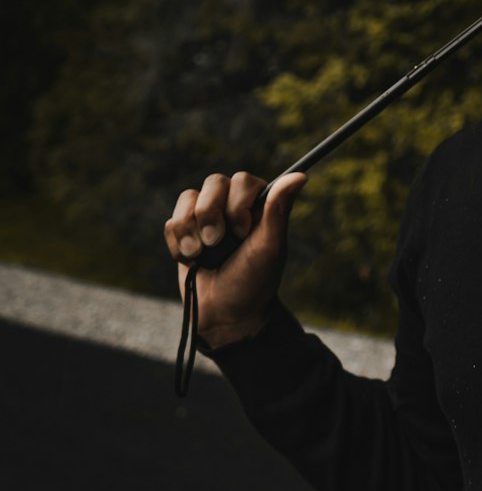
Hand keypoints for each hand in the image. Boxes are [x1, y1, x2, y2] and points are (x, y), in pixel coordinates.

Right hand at [163, 170, 306, 348]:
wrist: (223, 315)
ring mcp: (207, 217)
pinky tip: (191, 259)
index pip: (242, 180)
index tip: (242, 234)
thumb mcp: (269, 248)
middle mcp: (232, 204)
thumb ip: (279, 210)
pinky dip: (178, 243)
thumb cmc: (253, 282)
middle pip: (213, 183)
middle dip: (211, 216)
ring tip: (201, 255)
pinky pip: (171, 221)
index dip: (237, 205)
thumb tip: (301, 175)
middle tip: (217, 244)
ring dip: (191, 230)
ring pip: (188, 198)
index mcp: (258, 204)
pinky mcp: (185, 233)